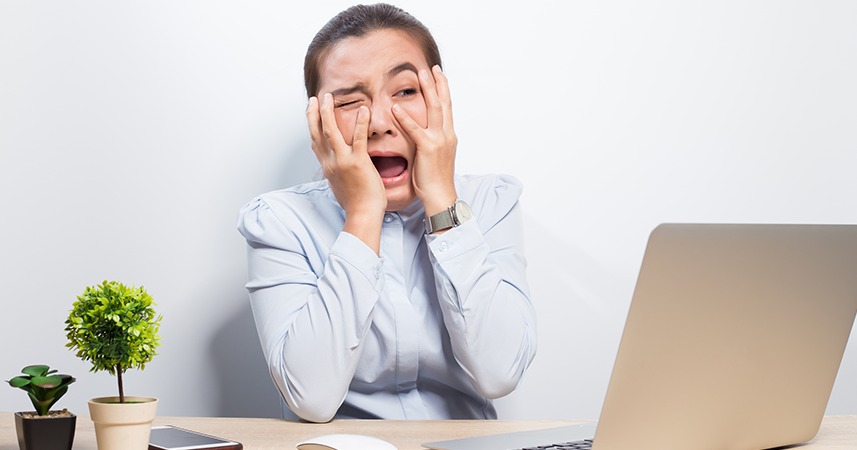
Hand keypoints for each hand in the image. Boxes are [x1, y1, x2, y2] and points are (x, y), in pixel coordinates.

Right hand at [307, 94, 385, 251]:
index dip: (312, 126)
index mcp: (327, 168)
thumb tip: (336, 169)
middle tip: (316, 98)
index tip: (312, 112)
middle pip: (316, 133)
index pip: (315, 142)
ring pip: (330, 131)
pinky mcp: (358, 162)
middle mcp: (330, 162)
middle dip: (314, 113)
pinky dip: (360, 122)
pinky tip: (364, 109)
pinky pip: (358, 138)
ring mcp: (342, 161)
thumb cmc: (355, 203)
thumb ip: (337, 173)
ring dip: (328, 112)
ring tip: (329, 97)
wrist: (362, 214)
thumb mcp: (340, 186)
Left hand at [392, 65, 457, 215]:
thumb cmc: (435, 180)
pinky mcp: (428, 149)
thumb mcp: (435, 156)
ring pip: (435, 110)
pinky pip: (415, 130)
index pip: (447, 107)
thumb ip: (430, 141)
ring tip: (420, 75)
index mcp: (448, 136)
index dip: (444, 89)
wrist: (441, 196)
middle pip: (444, 103)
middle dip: (438, 83)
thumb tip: (424, 133)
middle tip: (432, 67)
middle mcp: (447, 135)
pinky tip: (396, 108)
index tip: (439, 74)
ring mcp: (439, 141)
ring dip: (427, 90)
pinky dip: (406, 118)